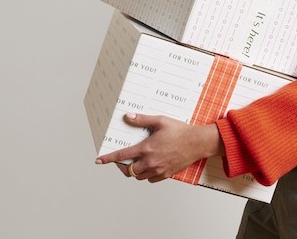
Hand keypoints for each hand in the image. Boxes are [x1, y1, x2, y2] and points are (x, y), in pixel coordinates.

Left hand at [95, 113, 223, 182]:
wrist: (197, 142)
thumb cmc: (180, 130)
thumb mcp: (160, 121)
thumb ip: (142, 119)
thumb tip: (128, 116)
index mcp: (147, 148)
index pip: (122, 156)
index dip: (108, 159)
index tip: (98, 161)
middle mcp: (151, 161)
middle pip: (129, 171)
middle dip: (122, 167)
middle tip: (122, 162)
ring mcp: (158, 170)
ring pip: (139, 176)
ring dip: (135, 171)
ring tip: (137, 163)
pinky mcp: (166, 174)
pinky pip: (151, 180)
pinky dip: (146, 175)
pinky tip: (149, 166)